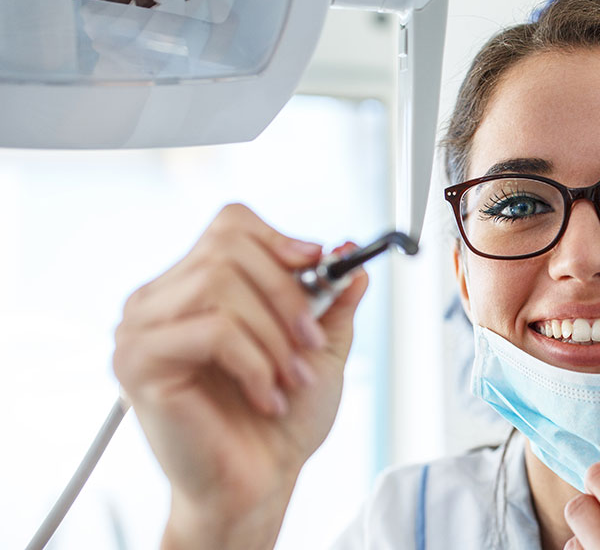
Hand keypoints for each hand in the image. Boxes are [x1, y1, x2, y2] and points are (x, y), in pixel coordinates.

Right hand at [112, 204, 368, 548]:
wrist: (258, 484)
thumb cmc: (281, 421)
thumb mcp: (321, 348)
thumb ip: (332, 300)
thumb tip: (351, 257)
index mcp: (195, 288)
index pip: (230, 225)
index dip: (278, 240)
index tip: (319, 266)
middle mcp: (160, 300)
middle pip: (228, 248)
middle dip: (287, 294)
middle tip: (311, 343)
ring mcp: (141, 329)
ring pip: (220, 283)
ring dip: (274, 334)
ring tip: (292, 378)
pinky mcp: (138, 363)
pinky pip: (212, 330)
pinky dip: (255, 363)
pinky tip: (267, 396)